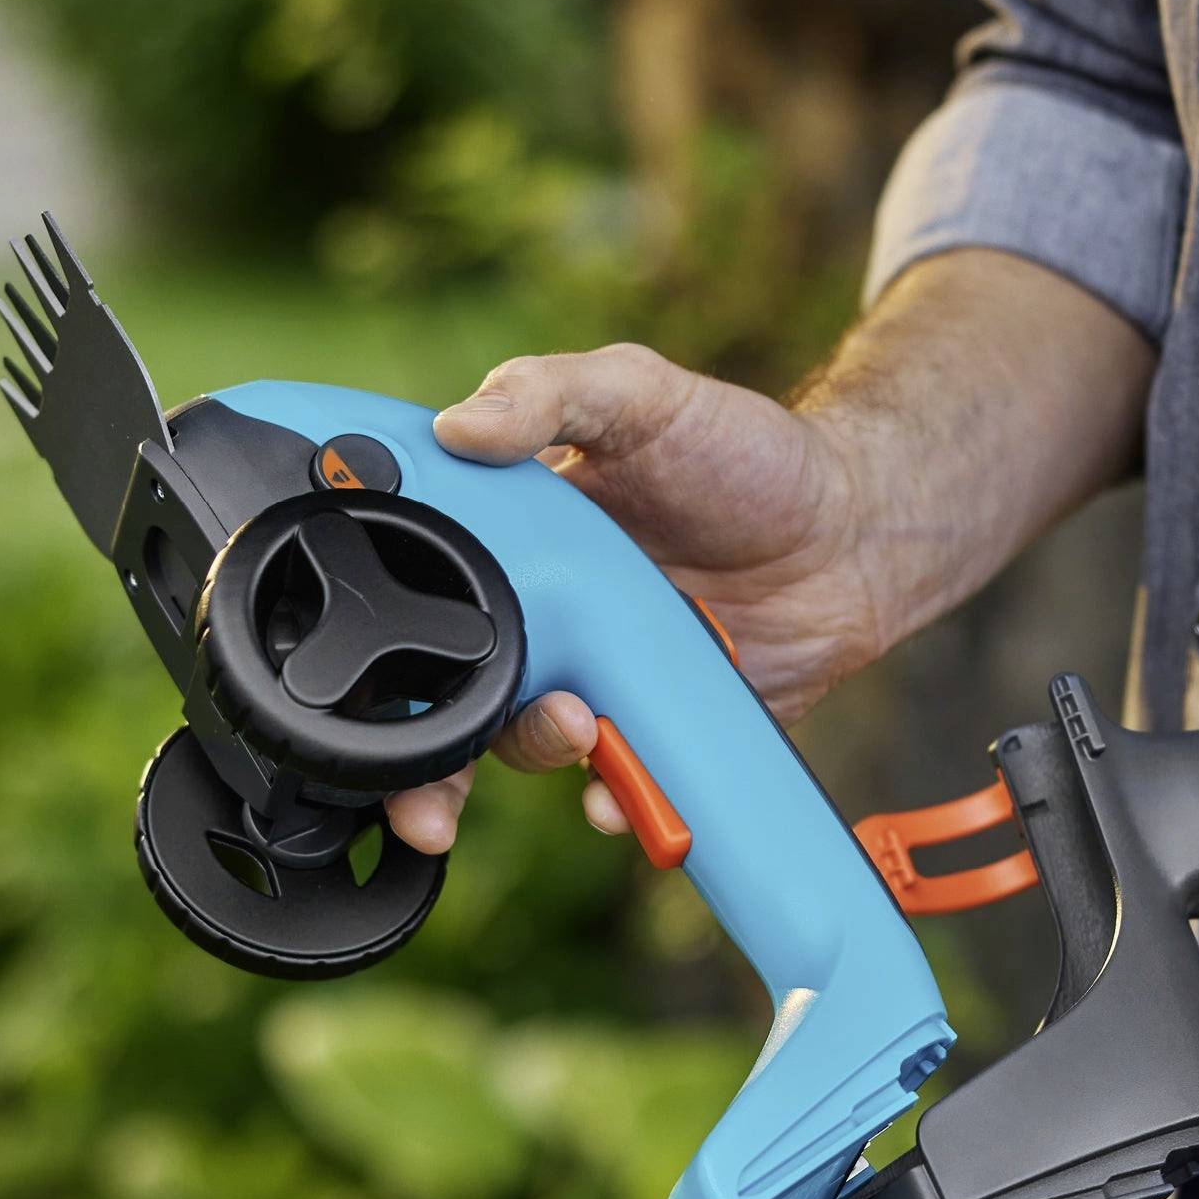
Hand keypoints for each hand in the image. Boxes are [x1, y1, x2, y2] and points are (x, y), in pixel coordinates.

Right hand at [382, 248, 1156, 853]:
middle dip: (423, 770)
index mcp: (510, 546)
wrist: (856, 527)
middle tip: (426, 804)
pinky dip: (615, 801)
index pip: (413, 600)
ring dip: (537, 754)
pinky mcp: (661, 732)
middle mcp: (541, 623)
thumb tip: (456, 423)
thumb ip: (550, 394)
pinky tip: (622, 796)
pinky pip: (622, 787)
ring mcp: (599, 682)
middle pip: (449, 706)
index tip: (342, 678)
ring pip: (530, 747)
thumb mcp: (639, 394)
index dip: (370, 647)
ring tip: (580, 730)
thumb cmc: (742, 453)